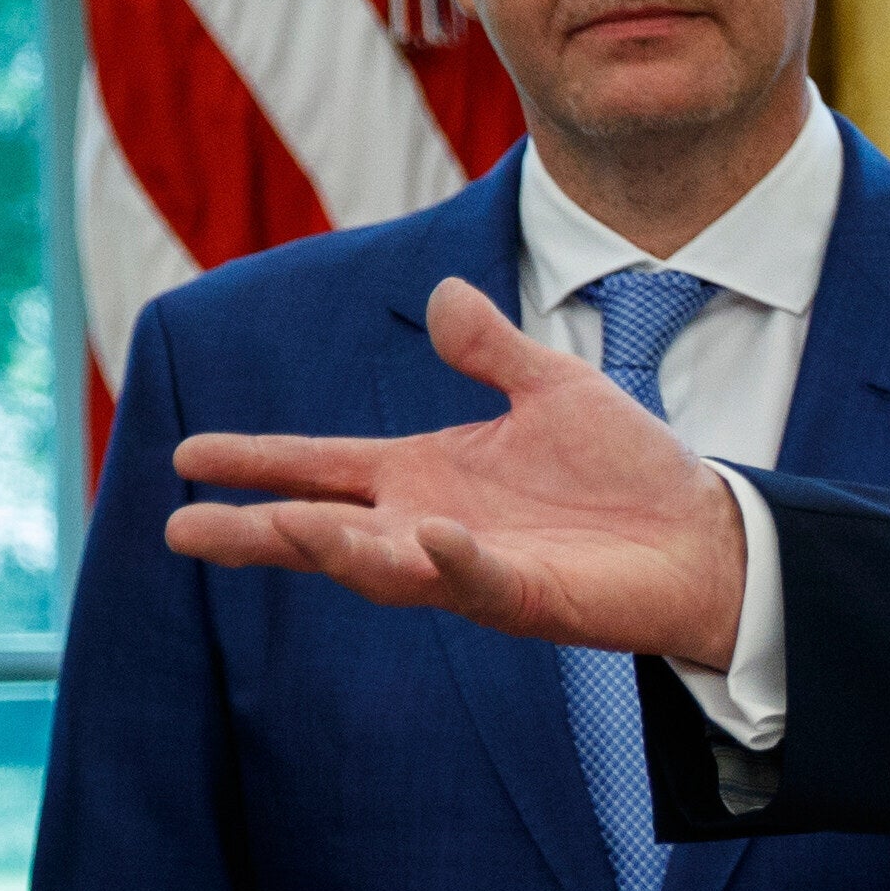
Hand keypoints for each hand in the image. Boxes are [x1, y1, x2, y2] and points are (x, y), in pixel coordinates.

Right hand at [165, 278, 750, 663]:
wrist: (705, 534)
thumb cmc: (628, 471)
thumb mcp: (552, 389)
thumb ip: (492, 350)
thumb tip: (442, 293)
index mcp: (425, 474)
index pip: (320, 466)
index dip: (256, 463)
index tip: (183, 457)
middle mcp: (430, 525)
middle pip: (322, 530)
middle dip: (256, 531)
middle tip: (183, 532)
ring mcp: (472, 567)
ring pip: (381, 566)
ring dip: (332, 549)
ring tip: (278, 529)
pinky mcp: (526, 597)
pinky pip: (477, 581)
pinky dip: (450, 563)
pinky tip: (428, 539)